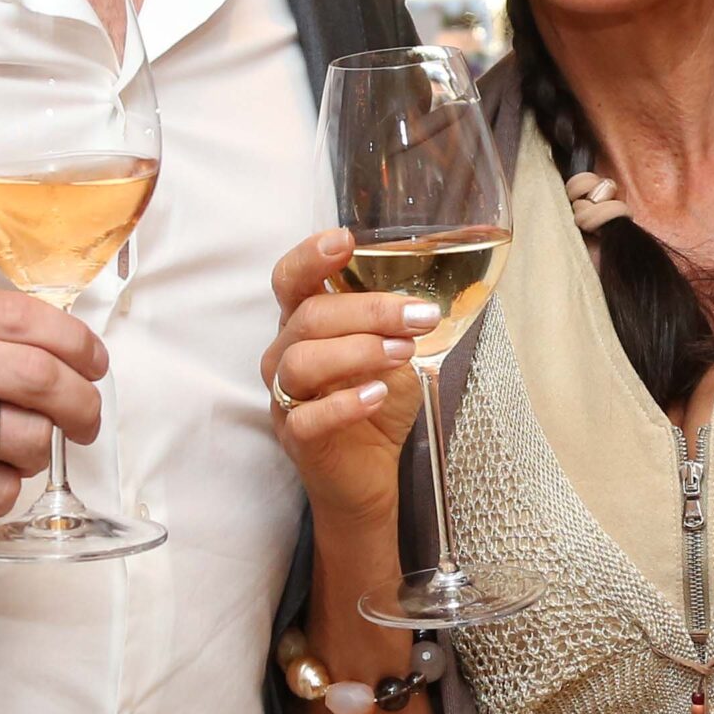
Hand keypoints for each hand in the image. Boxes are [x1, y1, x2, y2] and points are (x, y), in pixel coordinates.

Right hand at [0, 285, 107, 562]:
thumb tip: (52, 342)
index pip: (23, 315)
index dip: (77, 342)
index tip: (94, 363)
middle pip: (39, 374)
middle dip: (82, 403)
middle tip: (85, 419)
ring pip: (26, 436)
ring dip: (40, 452)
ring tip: (19, 453)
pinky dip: (4, 491)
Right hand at [263, 230, 432, 525]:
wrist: (369, 473)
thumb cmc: (375, 403)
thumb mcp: (393, 353)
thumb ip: (397, 323)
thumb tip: (430, 295)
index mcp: (303, 324)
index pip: (290, 280)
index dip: (310, 256)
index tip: (345, 240)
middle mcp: (283, 354)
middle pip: (310, 317)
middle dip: (369, 310)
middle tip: (420, 315)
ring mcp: (283, 397)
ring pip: (302, 361)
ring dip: (357, 350)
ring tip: (402, 352)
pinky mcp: (295, 437)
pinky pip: (306, 417)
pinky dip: (345, 403)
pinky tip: (377, 395)